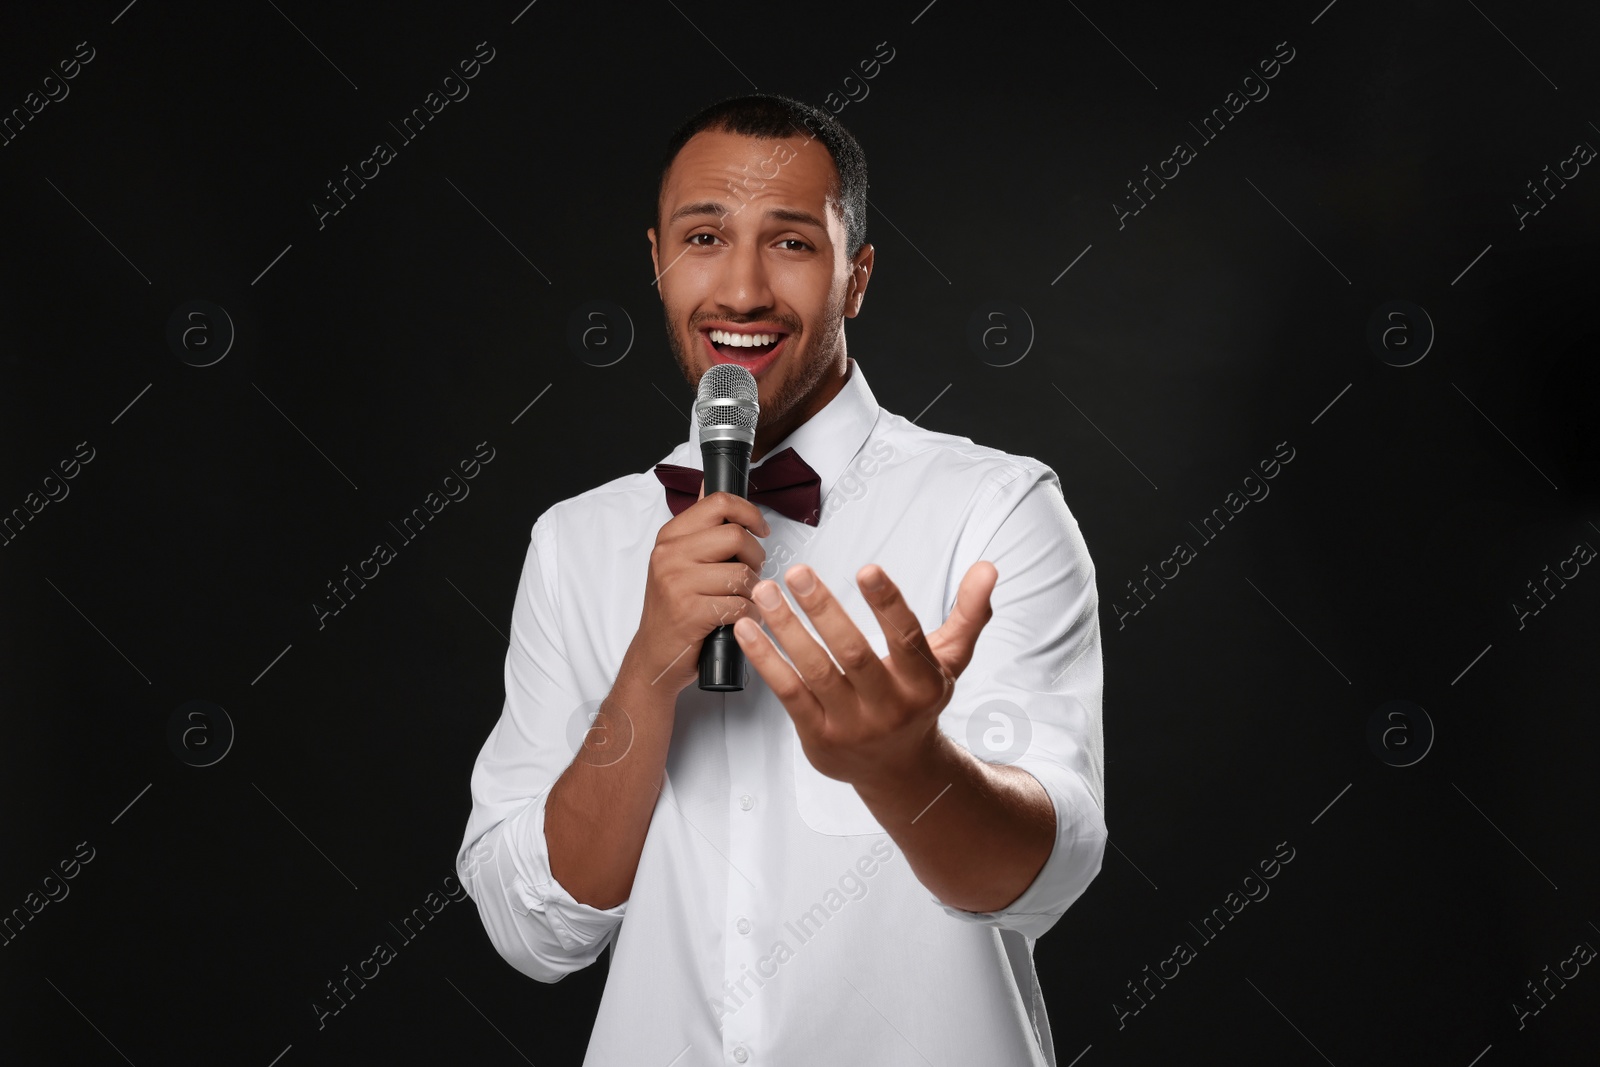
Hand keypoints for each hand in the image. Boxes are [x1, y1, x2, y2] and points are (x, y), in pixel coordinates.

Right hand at [626, 479, 768, 694]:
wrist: (655, 656)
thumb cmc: (674, 609)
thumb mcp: (679, 561)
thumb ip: (699, 525)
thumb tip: (710, 484)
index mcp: (670, 536)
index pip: (719, 503)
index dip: (749, 512)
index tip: (760, 529)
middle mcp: (669, 555)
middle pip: (736, 536)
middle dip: (755, 557)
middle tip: (749, 573)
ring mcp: (677, 583)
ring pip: (742, 573)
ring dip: (753, 591)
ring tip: (741, 600)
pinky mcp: (690, 612)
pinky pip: (741, 604)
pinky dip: (750, 615)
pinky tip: (740, 619)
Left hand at [733, 560, 997, 789]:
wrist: (898, 771)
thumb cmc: (918, 701)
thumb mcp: (951, 660)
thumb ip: (969, 613)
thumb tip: (989, 568)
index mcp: (923, 683)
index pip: (906, 637)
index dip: (887, 603)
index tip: (867, 568)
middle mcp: (889, 707)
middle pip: (853, 653)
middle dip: (823, 610)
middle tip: (798, 572)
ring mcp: (851, 725)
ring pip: (814, 671)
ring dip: (786, 629)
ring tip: (765, 592)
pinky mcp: (818, 737)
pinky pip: (788, 693)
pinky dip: (766, 660)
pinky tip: (747, 629)